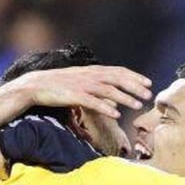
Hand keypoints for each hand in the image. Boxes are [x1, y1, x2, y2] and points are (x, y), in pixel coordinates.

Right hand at [9, 65, 151, 118]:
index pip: (118, 71)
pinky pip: (93, 102)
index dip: (134, 77)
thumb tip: (111, 96)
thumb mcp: (80, 82)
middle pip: (118, 78)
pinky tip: (117, 114)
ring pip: (109, 90)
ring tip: (138, 105)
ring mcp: (82, 85)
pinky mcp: (74, 96)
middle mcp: (90, 75)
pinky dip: (106, 107)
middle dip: (135, 86)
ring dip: (125, 97)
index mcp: (92, 71)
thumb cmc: (58, 86)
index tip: (148, 83)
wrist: (35, 85)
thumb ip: (95, 85)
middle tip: (149, 95)